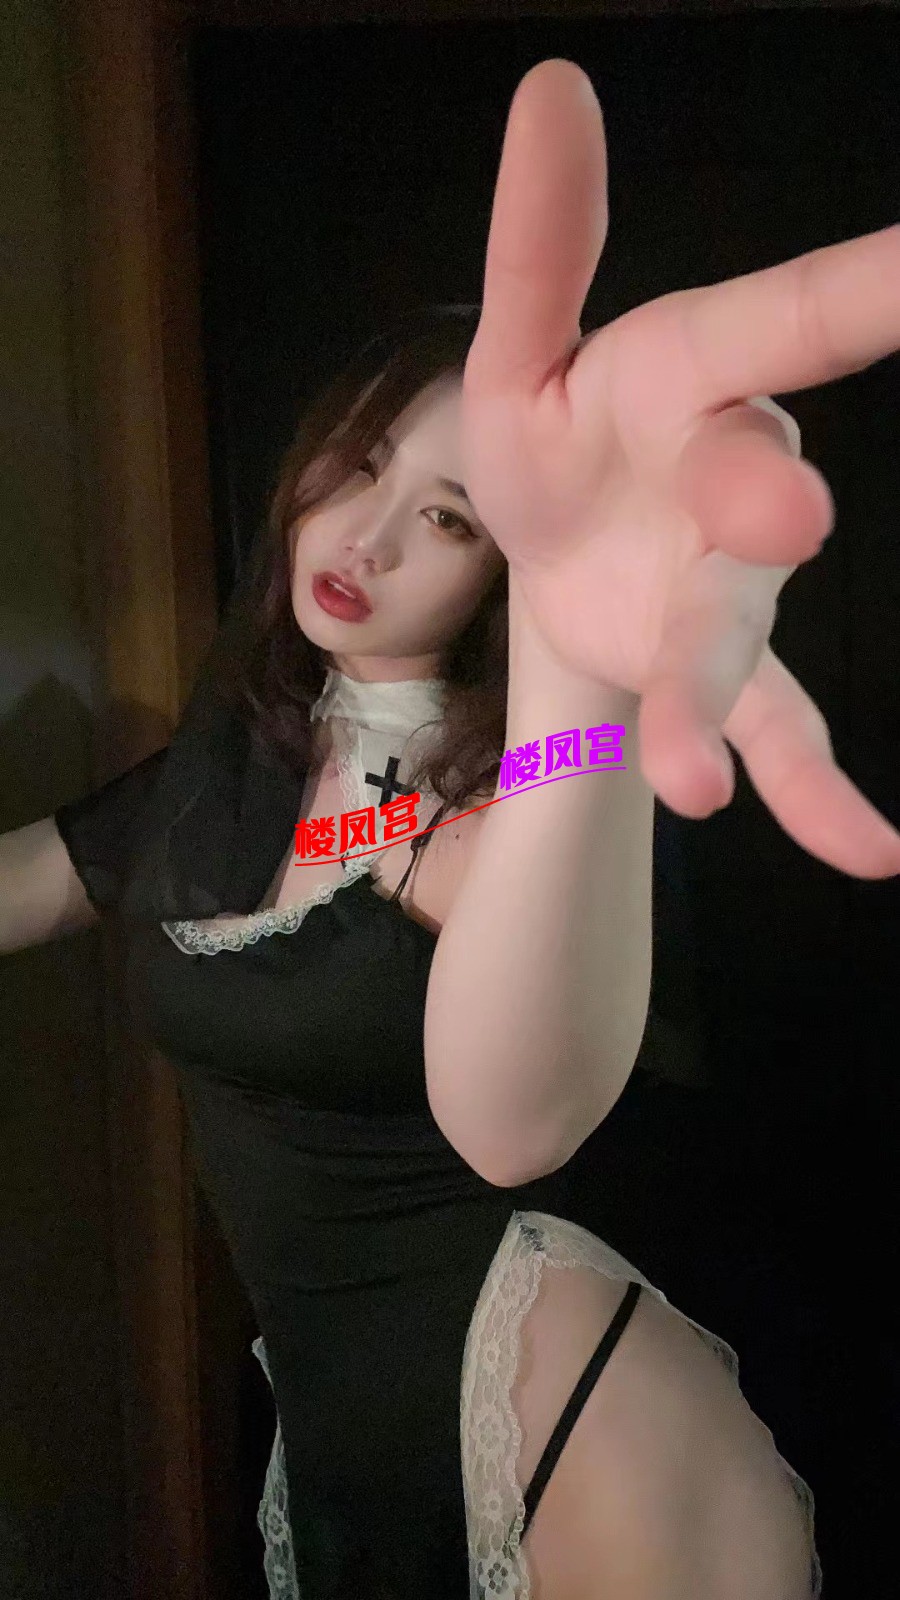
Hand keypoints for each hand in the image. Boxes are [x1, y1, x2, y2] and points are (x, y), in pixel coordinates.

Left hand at [460, 59, 899, 878]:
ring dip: (715, 701)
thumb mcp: (519, 349)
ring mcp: (733, 586)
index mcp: (689, 374)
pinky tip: (872, 854)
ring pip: (737, 635)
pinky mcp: (715, 673)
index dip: (873, 281)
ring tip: (695, 782)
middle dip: (766, 502)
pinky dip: (815, 793)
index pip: (788, 315)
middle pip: (760, 488)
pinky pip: (773, 732)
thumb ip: (541, 241)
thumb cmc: (553, 433)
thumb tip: (553, 84)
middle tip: (780, 520)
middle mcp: (736, 475)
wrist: (555, 548)